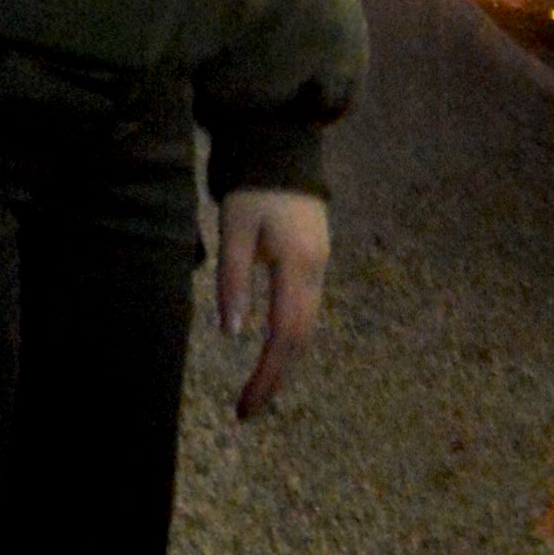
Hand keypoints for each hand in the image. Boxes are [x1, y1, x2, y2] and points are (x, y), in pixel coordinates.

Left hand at [214, 189, 328, 419]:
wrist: (282, 143)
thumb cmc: (253, 186)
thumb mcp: (235, 229)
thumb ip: (233, 279)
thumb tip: (233, 333)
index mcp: (299, 266)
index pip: (285, 335)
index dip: (267, 376)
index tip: (244, 408)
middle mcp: (317, 271)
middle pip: (300, 338)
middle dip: (275, 377)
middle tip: (247, 410)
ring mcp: (320, 264)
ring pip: (306, 325)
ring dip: (283, 360)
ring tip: (257, 388)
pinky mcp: (314, 258)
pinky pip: (305, 308)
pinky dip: (289, 336)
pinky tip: (271, 348)